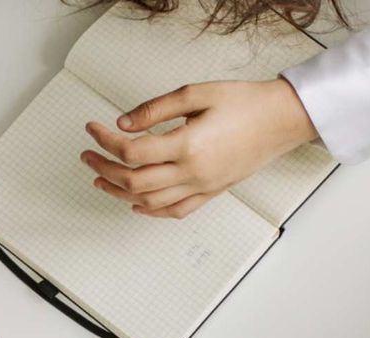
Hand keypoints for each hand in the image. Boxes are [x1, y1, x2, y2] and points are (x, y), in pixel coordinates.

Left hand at [81, 79, 315, 219]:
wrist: (281, 120)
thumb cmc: (245, 103)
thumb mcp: (196, 93)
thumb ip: (156, 109)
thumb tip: (124, 123)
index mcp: (188, 145)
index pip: (132, 151)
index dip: (105, 141)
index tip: (93, 129)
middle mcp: (193, 172)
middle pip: (134, 180)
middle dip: (104, 168)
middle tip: (88, 155)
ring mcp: (202, 187)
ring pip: (149, 202)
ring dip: (120, 192)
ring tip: (101, 179)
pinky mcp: (210, 193)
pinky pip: (175, 211)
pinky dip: (150, 211)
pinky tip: (136, 204)